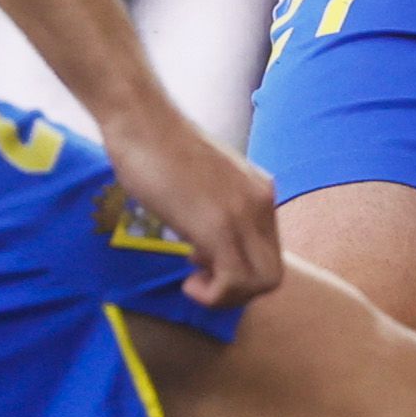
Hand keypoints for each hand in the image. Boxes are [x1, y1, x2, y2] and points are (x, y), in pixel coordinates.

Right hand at [99, 102, 285, 311]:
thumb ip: (218, 208)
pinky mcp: (219, 226)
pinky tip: (187, 281)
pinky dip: (213, 295)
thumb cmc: (158, 147)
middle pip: (273, 275)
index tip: (202, 261)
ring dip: (225, 296)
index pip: (270, 254)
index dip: (238, 270)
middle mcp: (262, 204)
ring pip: (263, 284)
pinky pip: (235, 282)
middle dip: (236, 291)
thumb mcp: (203, 182)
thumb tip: (209, 246)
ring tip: (193, 278)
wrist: (142, 119)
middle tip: (199, 277)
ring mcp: (244, 215)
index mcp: (261, 193)